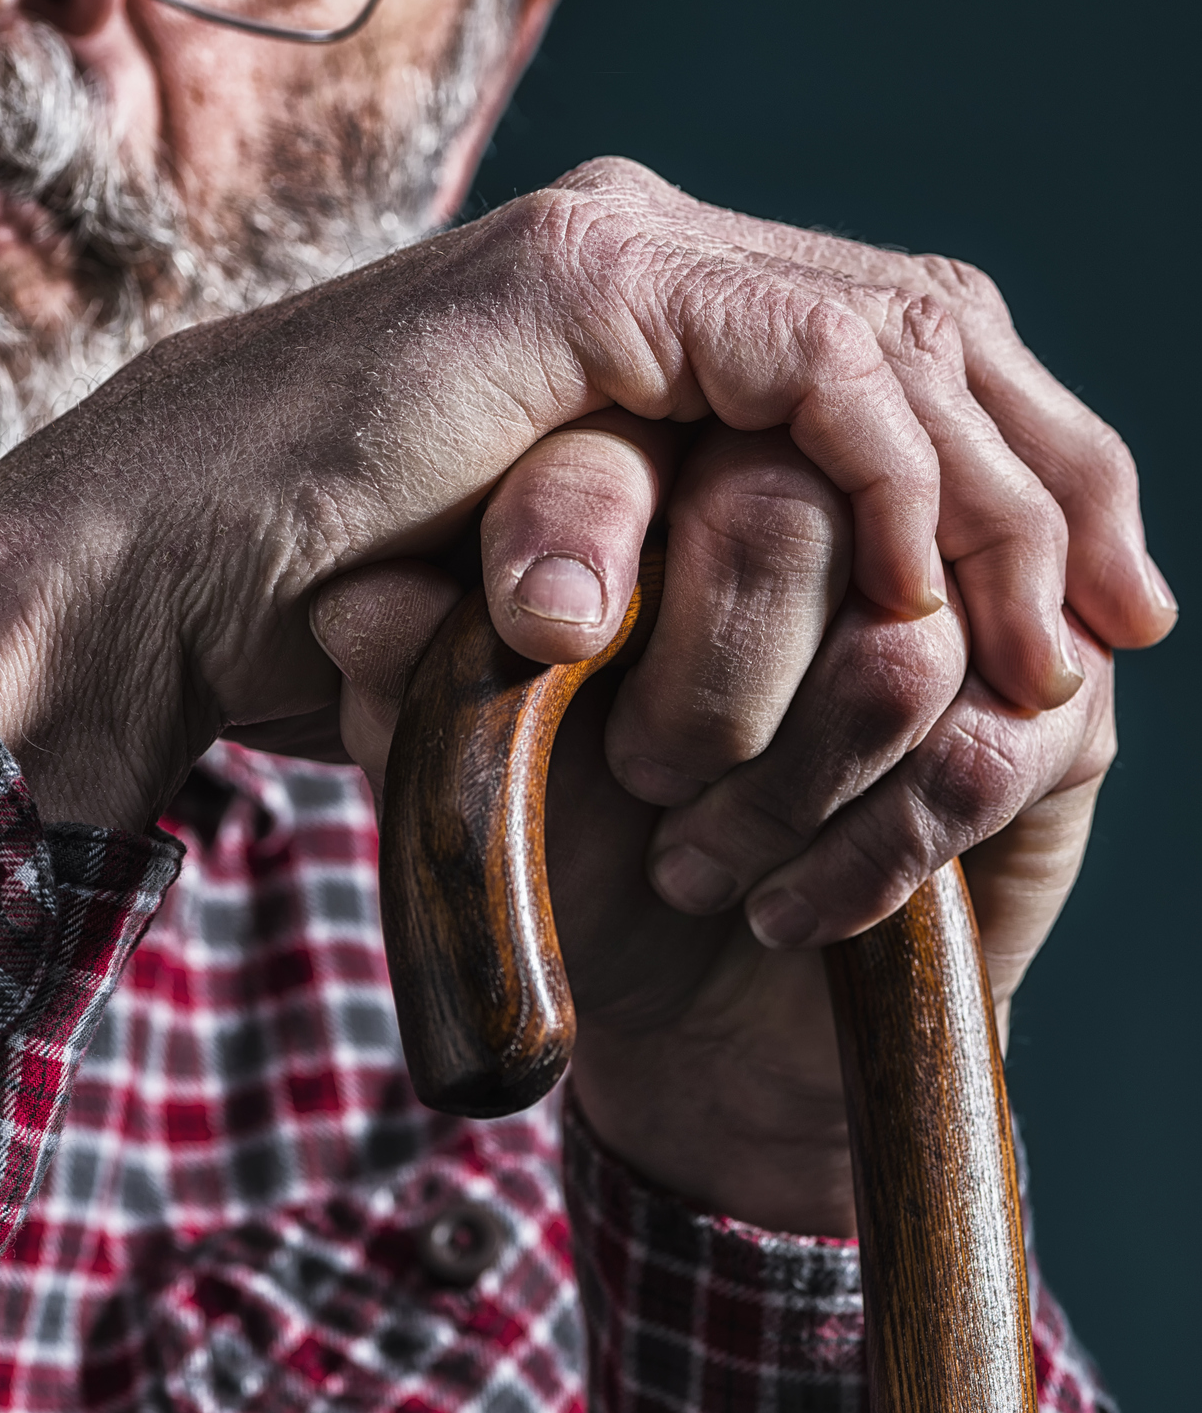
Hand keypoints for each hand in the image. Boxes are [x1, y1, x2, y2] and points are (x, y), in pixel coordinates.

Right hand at [0, 157, 1154, 844]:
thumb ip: (683, 550)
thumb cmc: (335, 594)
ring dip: (998, 492)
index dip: (1022, 464)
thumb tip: (811, 612)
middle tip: (1128, 613)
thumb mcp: (566, 581)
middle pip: (940, 318)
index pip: (903, 345)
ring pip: (901, 330)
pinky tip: (921, 587)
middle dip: (1056, 472)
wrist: (162, 566)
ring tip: (1051, 638)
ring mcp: (622, 245)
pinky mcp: (581, 280)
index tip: (1096, 604)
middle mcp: (660, 246)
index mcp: (662, 302)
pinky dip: (886, 472)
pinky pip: (806, 360)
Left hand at [313, 418, 1115, 1237]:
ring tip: (701, 857)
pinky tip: (791, 910)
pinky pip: (985, 750)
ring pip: (900, 636)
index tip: (578, 667)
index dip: (634, 532)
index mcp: (702, 430)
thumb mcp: (467, 741)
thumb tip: (354, 604)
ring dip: (781, 785)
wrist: (694, 995)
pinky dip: (866, 853)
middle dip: (713, 687)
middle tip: (651, 783)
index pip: (687, 418)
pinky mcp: (1058, 710)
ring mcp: (975, 588)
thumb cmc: (574, 825)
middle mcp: (855, 479)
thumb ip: (413, 657)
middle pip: (813, 501)